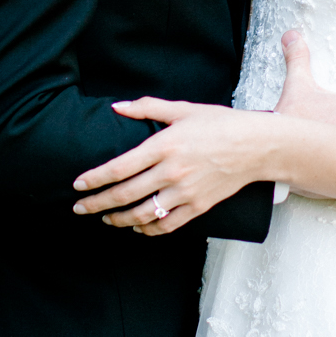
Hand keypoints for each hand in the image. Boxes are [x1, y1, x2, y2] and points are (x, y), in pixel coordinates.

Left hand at [72, 100, 279, 235]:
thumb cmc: (221, 124)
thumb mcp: (184, 109)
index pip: (119, 167)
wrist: (257, 146)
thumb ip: (147, 107)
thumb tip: (116, 107)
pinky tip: (137, 227)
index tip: (78, 185)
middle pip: (125, 194)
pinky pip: (166, 225)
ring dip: (119, 219)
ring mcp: (185, 193)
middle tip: (79, 208)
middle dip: (97, 203)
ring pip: (143, 214)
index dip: (94, 179)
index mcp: (165, 146)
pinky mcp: (198, 207)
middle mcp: (172, 172)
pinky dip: (147, 229)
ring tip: (105, 218)